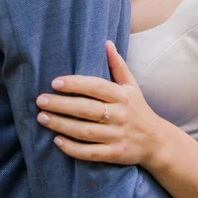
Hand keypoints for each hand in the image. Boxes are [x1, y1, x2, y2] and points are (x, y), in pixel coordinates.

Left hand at [36, 41, 164, 164]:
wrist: (157, 142)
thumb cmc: (139, 110)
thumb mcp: (132, 86)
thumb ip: (118, 65)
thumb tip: (106, 43)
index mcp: (123, 96)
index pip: (97, 87)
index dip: (75, 84)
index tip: (55, 83)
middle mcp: (120, 115)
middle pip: (87, 109)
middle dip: (61, 105)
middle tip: (40, 101)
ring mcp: (117, 136)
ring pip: (85, 131)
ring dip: (62, 125)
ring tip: (42, 118)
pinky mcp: (115, 154)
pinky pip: (91, 152)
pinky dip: (73, 148)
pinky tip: (57, 141)